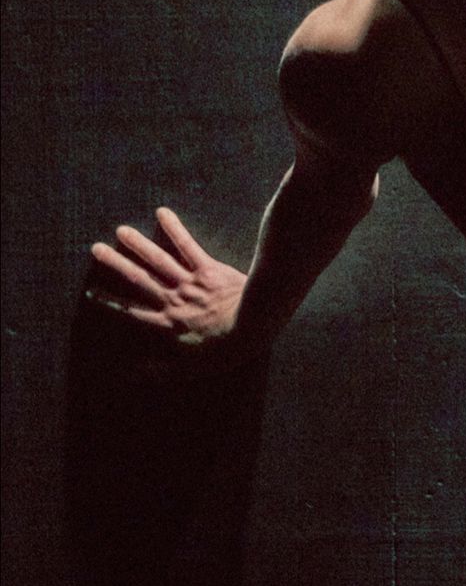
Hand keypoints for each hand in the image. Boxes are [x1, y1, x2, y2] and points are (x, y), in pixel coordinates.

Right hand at [84, 205, 256, 379]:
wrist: (254, 323)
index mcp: (169, 322)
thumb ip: (164, 370)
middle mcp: (173, 298)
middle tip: (96, 249)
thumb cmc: (228, 348)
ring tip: (121, 230)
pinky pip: (188, 246)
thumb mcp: (195, 368)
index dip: (110, 302)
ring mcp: (190, 281)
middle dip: (116, 264)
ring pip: (159, 260)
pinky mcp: (208, 268)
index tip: (90, 293)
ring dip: (138, 244)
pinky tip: (162, 212)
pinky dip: (175, 229)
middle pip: (139, 279)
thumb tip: (134, 373)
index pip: (132, 311)